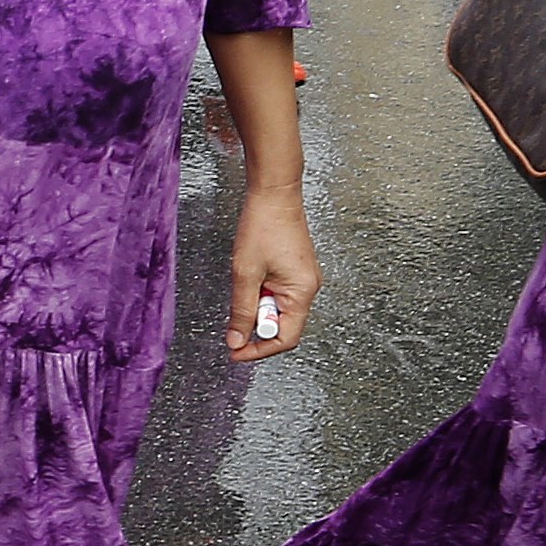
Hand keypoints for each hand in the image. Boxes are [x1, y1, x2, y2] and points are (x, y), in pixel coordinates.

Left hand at [225, 192, 325, 363]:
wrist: (274, 193)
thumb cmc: (263, 226)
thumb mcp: (245, 274)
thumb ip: (242, 311)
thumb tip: (237, 341)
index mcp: (302, 292)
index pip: (286, 338)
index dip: (259, 350)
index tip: (236, 352)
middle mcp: (309, 288)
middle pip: (283, 326)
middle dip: (256, 324)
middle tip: (237, 310)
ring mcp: (304, 279)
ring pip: (279, 309)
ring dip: (258, 306)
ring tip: (245, 282)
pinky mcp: (296, 271)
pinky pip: (279, 294)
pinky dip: (262, 294)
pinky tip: (252, 277)